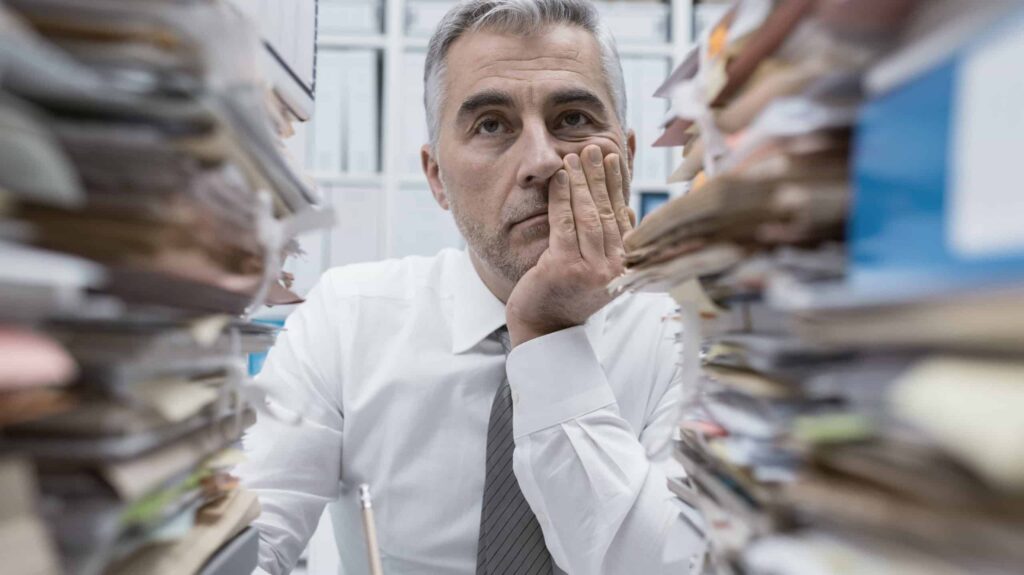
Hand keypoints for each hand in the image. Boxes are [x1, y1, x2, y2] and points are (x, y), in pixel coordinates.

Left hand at [505, 144, 635, 346]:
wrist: (544, 328)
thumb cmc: (565, 294)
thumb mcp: (594, 265)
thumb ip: (608, 238)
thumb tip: (627, 209)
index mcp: (624, 265)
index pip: (622, 215)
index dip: (617, 184)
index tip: (613, 157)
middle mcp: (614, 268)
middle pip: (608, 211)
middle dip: (600, 176)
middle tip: (593, 148)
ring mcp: (591, 270)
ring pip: (588, 215)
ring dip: (581, 182)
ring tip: (575, 157)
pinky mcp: (566, 268)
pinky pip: (564, 224)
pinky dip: (562, 197)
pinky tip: (559, 179)